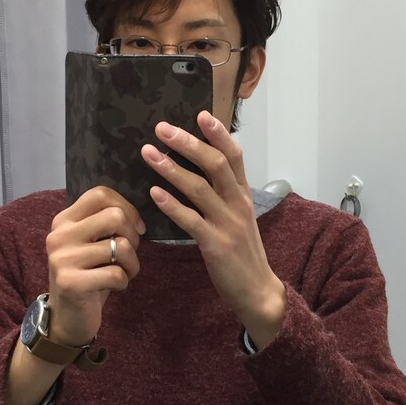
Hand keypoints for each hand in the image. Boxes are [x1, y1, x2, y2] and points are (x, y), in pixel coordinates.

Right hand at [45, 186, 144, 345]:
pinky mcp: (70, 283)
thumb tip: (137, 218)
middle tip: (128, 254)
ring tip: (122, 273)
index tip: (134, 228)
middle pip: (115, 216)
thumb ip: (105, 224)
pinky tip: (114, 286)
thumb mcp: (92, 244)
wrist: (67, 317)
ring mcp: (62, 259)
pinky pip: (116, 273)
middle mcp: (59, 235)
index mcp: (64, 220)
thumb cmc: (87, 276)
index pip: (100, 194)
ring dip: (132, 264)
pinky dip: (124, 281)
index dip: (126, 207)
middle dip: (133, 237)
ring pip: (121, 247)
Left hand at [141, 113, 285, 347]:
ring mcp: (228, 224)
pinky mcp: (216, 245)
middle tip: (161, 128)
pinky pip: (191, 220)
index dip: (218, 134)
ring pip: (199, 188)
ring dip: (171, 168)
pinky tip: (154, 193)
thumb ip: (224, 194)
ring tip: (148, 153)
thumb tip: (199, 170)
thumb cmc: (243, 253)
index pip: (234, 156)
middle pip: (215, 164)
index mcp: (244, 195)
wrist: (257, 291)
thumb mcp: (239, 217)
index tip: (200, 114)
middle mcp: (238, 204)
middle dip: (187, 143)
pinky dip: (172, 205)